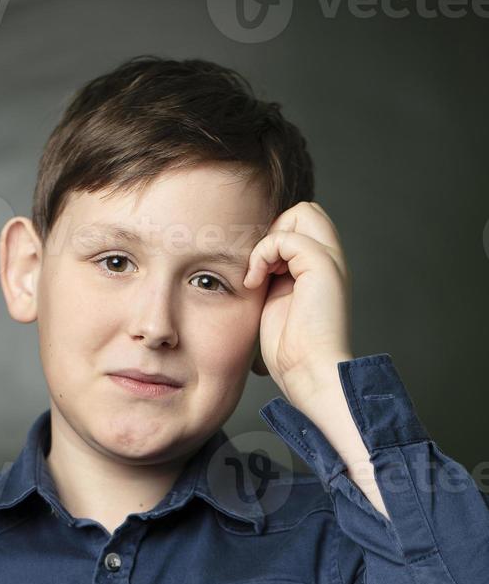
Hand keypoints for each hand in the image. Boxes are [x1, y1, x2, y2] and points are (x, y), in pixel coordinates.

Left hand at [245, 201, 353, 400]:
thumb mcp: (277, 304)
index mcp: (321, 269)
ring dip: (270, 240)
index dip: (274, 239)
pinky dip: (263, 255)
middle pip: (305, 210)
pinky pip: (286, 237)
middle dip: (275, 231)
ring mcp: (330, 260)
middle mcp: (331, 260)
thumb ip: (273, 278)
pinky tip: (256, 282)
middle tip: (259, 269)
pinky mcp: (322, 265)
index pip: (301, 225)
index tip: (257, 273)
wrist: (310, 373)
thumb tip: (252, 264)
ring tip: (259, 275)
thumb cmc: (291, 352)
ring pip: (301, 213)